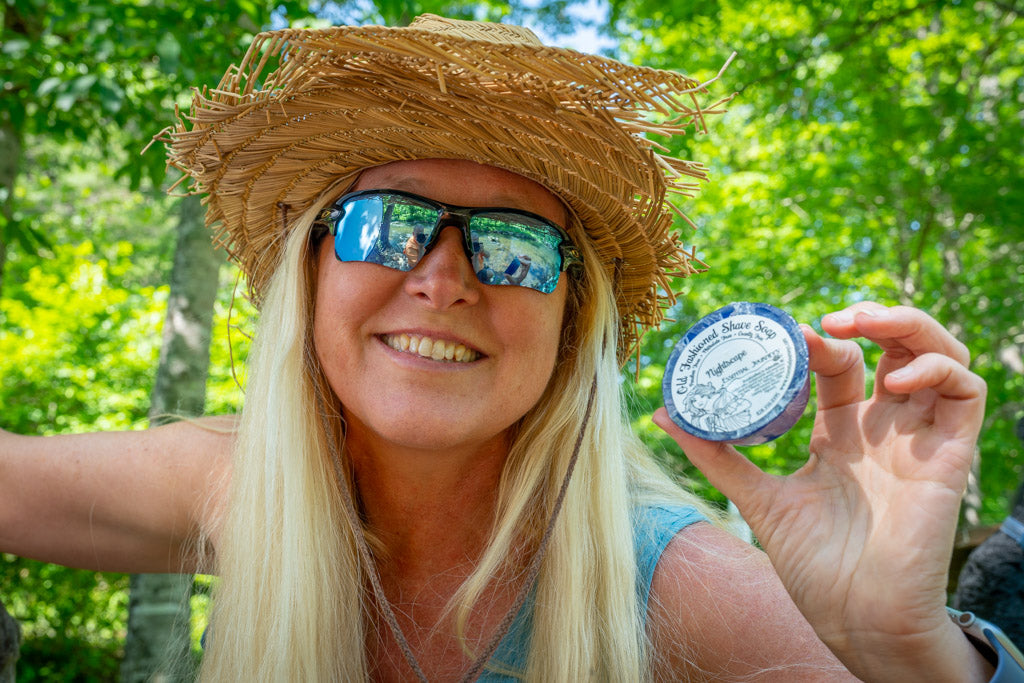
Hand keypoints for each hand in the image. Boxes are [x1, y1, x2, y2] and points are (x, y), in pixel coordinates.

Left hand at [653, 303, 987, 680]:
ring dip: (908, 327)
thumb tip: (661, 416)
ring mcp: (917, 439)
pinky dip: (939, 368)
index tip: (787, 334)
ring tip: (864, 324)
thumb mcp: (757, 498)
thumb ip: (715, 455)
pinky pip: (966, 393)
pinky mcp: (949, 456)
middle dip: (868, 319)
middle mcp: (882, 429)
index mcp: (841, 434)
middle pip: (892, 348)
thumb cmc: (815, 566)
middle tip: (827, 319)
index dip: (819, 342)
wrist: (856, 618)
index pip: (839, 365)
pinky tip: (896, 378)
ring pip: (937, 356)